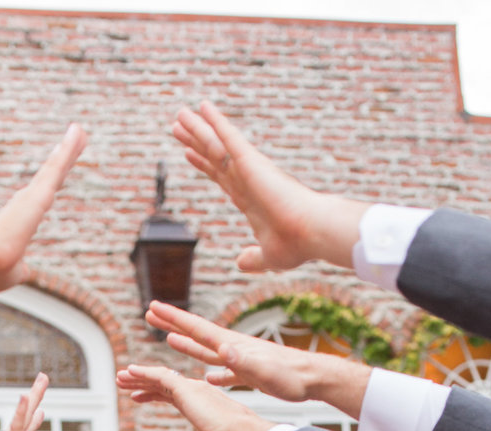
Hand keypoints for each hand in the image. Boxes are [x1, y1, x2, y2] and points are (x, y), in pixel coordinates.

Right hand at [0, 126, 88, 290]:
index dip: (51, 181)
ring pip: (56, 166)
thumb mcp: (13, 273)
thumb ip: (21, 271)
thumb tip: (26, 273)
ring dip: (69, 148)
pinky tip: (78, 133)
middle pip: (51, 175)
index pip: (41, 195)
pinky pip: (58, 166)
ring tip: (80, 130)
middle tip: (75, 139)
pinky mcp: (39, 193)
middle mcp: (28, 202)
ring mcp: (33, 195)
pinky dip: (69, 149)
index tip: (58, 168)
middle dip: (63, 158)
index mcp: (23, 219)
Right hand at [0, 374, 48, 430]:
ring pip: (23, 416)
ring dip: (34, 396)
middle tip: (42, 379)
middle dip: (34, 398)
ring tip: (43, 377)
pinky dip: (21, 412)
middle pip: (24, 417)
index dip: (30, 419)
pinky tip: (25, 396)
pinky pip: (16, 427)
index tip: (39, 408)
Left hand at [116, 365, 266, 430]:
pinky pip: (161, 376)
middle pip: (163, 383)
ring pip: (160, 377)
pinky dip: (144, 373)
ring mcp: (192, 388)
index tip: (136, 396)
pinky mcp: (187, 388)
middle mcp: (197, 392)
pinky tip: (129, 372)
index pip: (172, 395)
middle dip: (141, 382)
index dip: (153, 394)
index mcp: (201, 405)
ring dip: (138, 376)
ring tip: (120, 377)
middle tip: (122, 381)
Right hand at [144, 301, 327, 399]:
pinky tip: (209, 378)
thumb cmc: (292, 378)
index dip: (174, 319)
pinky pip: (226, 373)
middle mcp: (234, 349)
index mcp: (232, 346)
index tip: (152, 307)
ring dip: (188, 344)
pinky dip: (214, 373)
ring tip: (170, 339)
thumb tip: (221, 351)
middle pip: (197, 333)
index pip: (197, 329)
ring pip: (208, 351)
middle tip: (151, 313)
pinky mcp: (252, 374)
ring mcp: (242, 361)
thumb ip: (241, 362)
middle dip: (173, 324)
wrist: (316, 378)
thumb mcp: (264, 372)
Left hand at [172, 102, 365, 273]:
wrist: (312, 231)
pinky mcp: (251, 162)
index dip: (205, 164)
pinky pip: (229, 138)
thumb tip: (240, 264)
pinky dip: (216, 122)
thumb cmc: (297, 244)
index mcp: (251, 199)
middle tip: (178, 126)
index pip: (222, 177)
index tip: (189, 153)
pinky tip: (203, 107)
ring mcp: (249, 169)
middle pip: (214, 156)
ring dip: (197, 128)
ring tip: (179, 114)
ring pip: (216, 144)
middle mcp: (247, 180)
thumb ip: (254, 258)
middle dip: (196, 141)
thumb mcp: (269, 257)